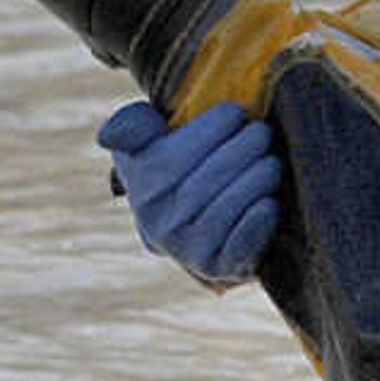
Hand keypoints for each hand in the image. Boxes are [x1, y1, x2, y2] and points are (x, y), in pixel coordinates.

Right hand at [96, 98, 278, 283]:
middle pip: (204, 183)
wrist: (196, 226)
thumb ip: (131, 126)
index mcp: (141, 186)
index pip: (172, 156)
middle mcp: (158, 222)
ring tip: (271, 163)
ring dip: (254, 182)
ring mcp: (187, 249)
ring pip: (224, 211)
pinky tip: (270, 203)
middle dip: (239, 151)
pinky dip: (257, 222)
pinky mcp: (217, 268)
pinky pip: (239, 245)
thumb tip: (108, 138)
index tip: (235, 112)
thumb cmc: (177, 168)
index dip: (209, 129)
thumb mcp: (147, 143)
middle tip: (261, 133)